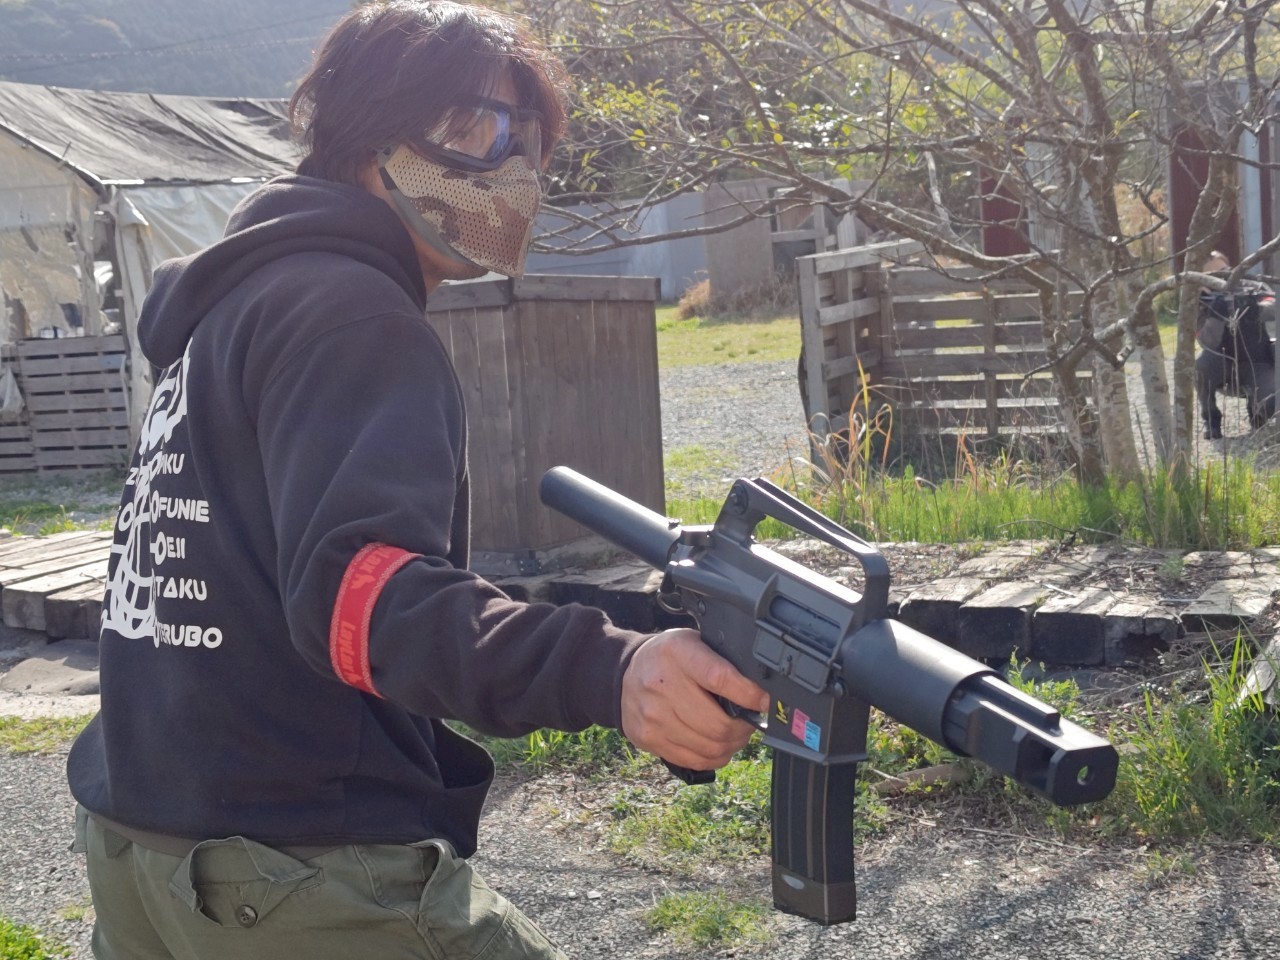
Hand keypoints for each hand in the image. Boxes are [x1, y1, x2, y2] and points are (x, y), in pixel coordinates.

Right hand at [620, 628, 769, 773]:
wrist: (624, 674)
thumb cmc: (669, 658)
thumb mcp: (693, 643)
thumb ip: (721, 661)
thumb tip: (759, 689)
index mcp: (678, 654)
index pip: (721, 679)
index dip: (750, 695)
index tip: (765, 702)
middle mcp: (661, 685)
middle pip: (718, 724)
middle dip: (745, 727)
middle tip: (751, 721)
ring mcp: (653, 716)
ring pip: (710, 747)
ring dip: (732, 745)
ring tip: (736, 733)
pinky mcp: (648, 739)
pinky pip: (694, 760)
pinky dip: (714, 757)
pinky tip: (718, 745)